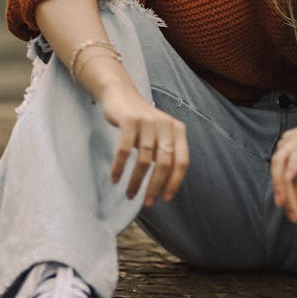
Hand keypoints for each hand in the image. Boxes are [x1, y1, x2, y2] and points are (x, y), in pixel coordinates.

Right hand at [100, 78, 188, 206]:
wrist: (120, 94)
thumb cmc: (141, 122)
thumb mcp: (159, 134)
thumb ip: (165, 153)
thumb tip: (165, 186)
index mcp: (178, 130)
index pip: (182, 162)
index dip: (175, 183)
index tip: (165, 199)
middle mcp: (166, 125)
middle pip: (164, 163)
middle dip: (155, 186)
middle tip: (147, 203)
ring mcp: (148, 122)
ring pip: (144, 160)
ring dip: (136, 181)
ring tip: (130, 195)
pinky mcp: (130, 120)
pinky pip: (125, 150)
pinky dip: (119, 167)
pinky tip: (115, 179)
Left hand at [271, 105, 296, 223]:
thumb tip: (292, 200)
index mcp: (287, 151)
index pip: (279, 177)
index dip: (285, 197)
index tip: (293, 216)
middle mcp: (286, 143)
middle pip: (276, 172)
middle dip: (282, 195)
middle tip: (292, 214)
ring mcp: (295, 139)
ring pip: (280, 164)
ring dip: (283, 186)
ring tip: (289, 204)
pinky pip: (295, 153)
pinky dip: (291, 167)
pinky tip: (290, 179)